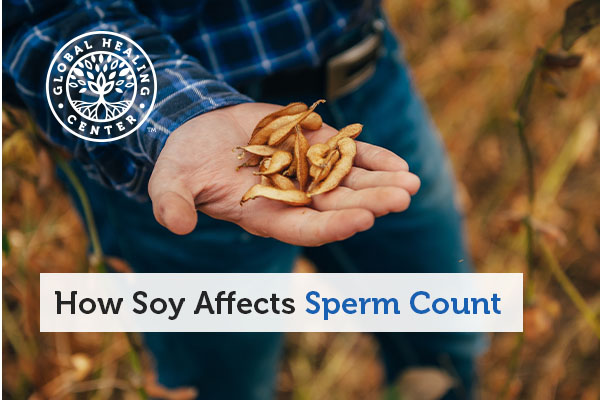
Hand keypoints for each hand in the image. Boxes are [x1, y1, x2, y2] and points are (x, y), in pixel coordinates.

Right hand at [148, 102, 419, 245]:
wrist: (200, 130)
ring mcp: (308, 173)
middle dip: (369, 203)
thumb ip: (173, 202)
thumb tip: (175, 224)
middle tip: (401, 198)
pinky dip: (373, 159)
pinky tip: (399, 164)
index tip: (362, 220)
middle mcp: (293, 199)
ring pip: (350, 183)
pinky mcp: (316, 147)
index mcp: (265, 215)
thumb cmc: (184, 162)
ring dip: (381, 184)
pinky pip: (349, 156)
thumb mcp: (173, 181)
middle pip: (337, 206)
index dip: (332, 225)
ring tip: (411, 184)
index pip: (304, 228)